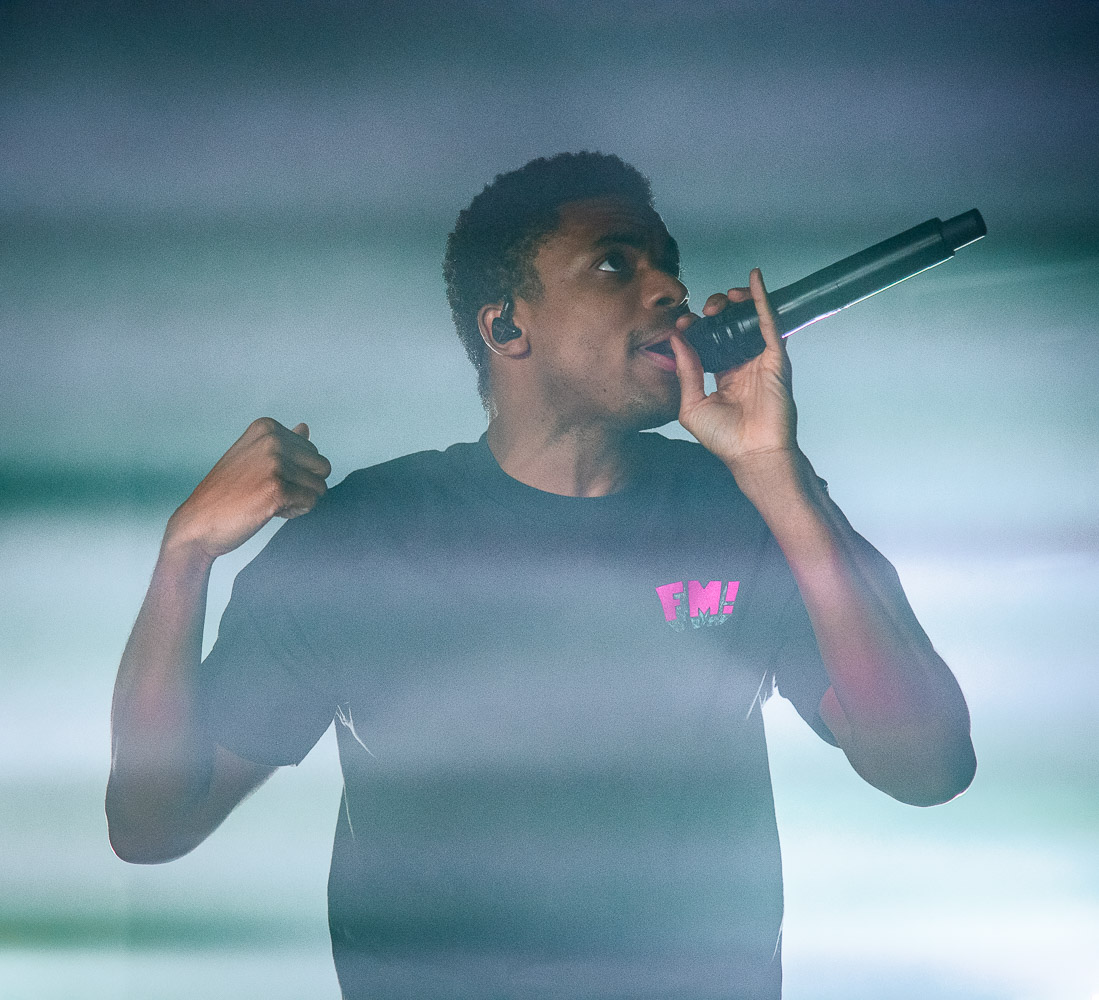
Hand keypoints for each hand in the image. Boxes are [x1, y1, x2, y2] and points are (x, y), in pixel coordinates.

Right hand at [164, 418, 331, 561]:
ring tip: (268, 501)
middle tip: (269, 492)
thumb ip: (284, 442)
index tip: (265, 478)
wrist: (199, 523)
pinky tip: (269, 511)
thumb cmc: (227, 493)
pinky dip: (294, 512)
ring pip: (319, 487)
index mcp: (267, 428)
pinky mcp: (277, 489)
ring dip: (299, 500)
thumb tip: (305, 428)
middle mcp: (272, 440)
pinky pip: (311, 503)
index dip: (295, 472)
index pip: (313, 452)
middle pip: (322, 467)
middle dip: (303, 485)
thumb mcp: (253, 457)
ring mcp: (274, 463)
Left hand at [669, 268, 798, 476]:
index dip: (696, 328)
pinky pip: (769, 322)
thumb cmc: (725, 440)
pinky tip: (754, 280)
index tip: (681, 324)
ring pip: (750, 319)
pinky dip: (762, 299)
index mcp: (724, 375)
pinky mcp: (775, 358)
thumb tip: (676, 340)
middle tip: (705, 311)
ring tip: (724, 299)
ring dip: (738, 301)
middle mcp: (743, 364)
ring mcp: (760, 360)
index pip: (710, 341)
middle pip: (731, 326)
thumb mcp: (692, 406)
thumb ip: (686, 372)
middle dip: (716, 312)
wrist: (752, 455)